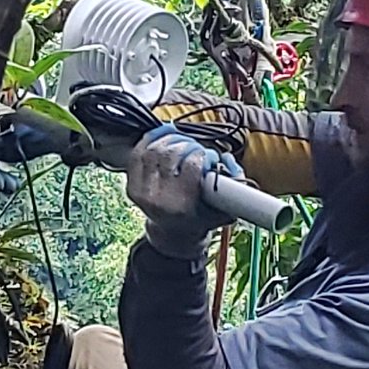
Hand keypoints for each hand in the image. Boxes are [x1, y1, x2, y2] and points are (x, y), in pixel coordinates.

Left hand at [126, 125, 241, 259]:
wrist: (173, 234)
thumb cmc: (200, 218)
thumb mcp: (226, 208)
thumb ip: (236, 184)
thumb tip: (226, 159)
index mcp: (182, 206)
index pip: (191, 165)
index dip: (204, 155)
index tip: (211, 156)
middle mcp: (158, 199)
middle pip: (171, 154)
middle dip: (188, 145)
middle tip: (197, 148)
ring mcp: (142, 192)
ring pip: (154, 150)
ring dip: (171, 139)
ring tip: (184, 142)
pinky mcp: (131, 185)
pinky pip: (138, 153)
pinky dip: (152, 139)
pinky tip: (165, 134)